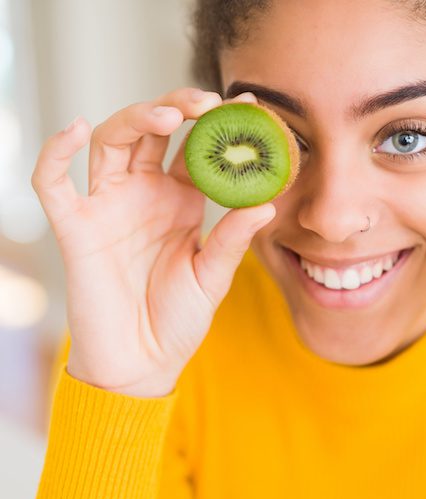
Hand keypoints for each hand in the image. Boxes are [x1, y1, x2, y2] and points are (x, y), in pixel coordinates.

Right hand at [32, 88, 275, 397]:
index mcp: (180, 200)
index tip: (247, 103)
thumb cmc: (178, 318)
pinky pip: (54, 184)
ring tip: (170, 115)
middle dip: (177, 107)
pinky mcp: (76, 228)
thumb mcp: (213, 276)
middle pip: (152, 130)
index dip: (216, 123)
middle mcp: (144, 193)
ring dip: (136, 119)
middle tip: (207, 102)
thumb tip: (267, 204)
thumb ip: (233, 239)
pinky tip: (72, 128)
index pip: (195, 147)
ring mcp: (108, 206)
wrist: (142, 363)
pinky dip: (55, 153)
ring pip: (111, 142)